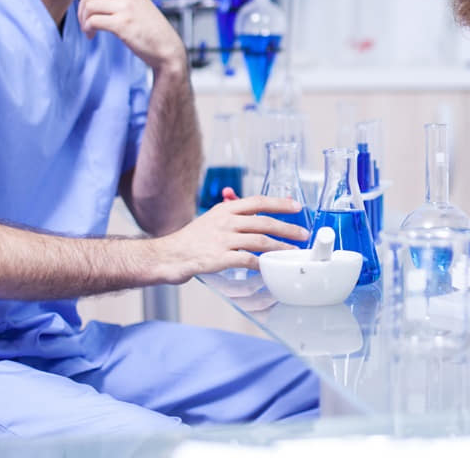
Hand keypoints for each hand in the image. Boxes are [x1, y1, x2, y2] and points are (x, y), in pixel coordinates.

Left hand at [78, 0, 185, 71]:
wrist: (166, 45)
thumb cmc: (148, 27)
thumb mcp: (136, 1)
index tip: (89, 8)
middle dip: (81, 9)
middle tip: (85, 22)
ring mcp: (125, 7)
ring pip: (89, 6)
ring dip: (83, 20)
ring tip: (88, 30)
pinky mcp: (122, 24)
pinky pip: (93, 21)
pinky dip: (87, 29)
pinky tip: (92, 35)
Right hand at [155, 191, 309, 282]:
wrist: (165, 255)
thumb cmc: (190, 239)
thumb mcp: (211, 219)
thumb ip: (232, 214)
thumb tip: (255, 211)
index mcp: (225, 210)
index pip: (258, 201)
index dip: (279, 203)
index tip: (297, 207)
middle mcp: (225, 222)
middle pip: (264, 222)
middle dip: (287, 228)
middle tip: (303, 234)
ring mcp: (222, 240)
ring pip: (260, 241)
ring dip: (280, 247)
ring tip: (293, 252)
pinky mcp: (218, 259)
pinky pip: (247, 260)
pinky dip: (262, 264)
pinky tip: (270, 268)